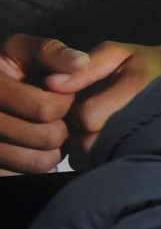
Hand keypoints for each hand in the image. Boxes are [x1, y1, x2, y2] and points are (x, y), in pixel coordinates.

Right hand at [0, 34, 91, 173]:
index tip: (59, 95)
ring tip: (43, 133)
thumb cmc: (11, 72)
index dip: (63, 102)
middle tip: (53, 118)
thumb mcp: (23, 53)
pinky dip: (36, 166)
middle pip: (47, 137)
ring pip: (41, 162)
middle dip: (61, 127)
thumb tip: (82, 62)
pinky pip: (27, 177)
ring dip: (52, 150)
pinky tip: (30, 149)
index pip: (45, 108)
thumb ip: (51, 52)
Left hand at [61, 41, 160, 156]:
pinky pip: (110, 165)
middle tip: (87, 120)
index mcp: (136, 88)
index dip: (77, 112)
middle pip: (92, 143)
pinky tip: (107, 142)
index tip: (82, 103)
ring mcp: (150, 140)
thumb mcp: (117, 53)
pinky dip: (101, 157)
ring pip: (99, 159)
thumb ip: (85, 68)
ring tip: (97, 131)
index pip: (88, 116)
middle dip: (81, 134)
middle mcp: (144, 118)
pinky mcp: (149, 153)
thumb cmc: (146, 65)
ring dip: (89, 148)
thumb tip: (52, 84)